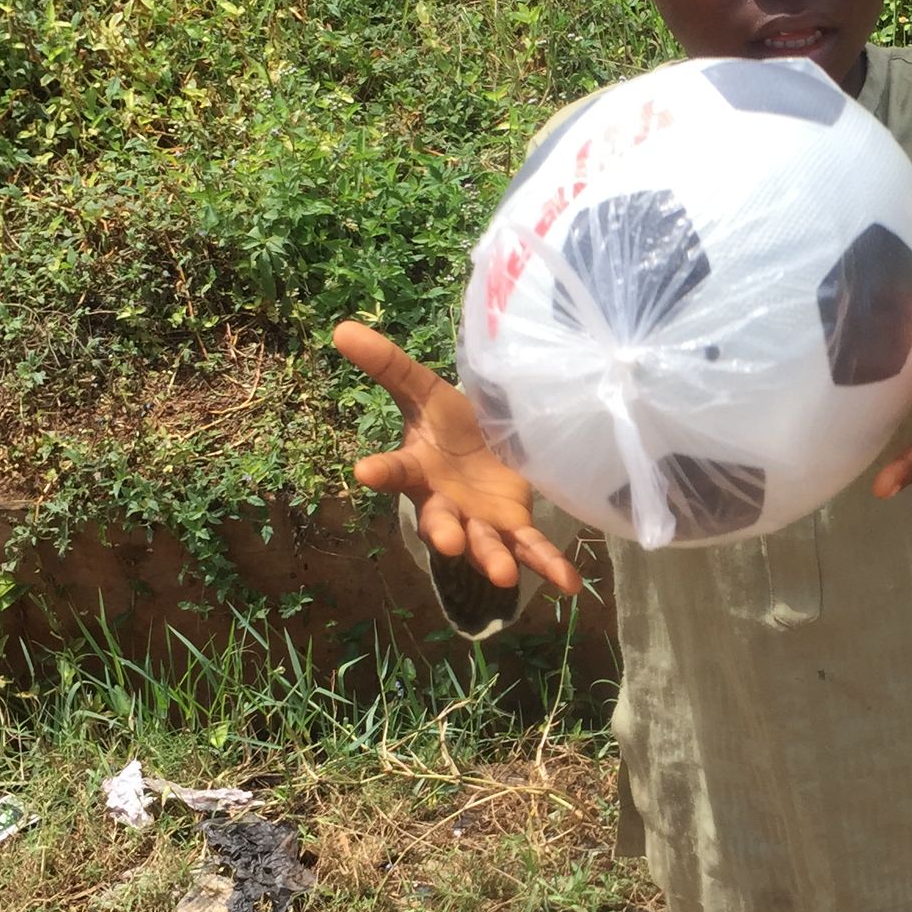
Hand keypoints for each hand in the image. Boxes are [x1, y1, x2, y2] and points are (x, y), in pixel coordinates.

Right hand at [332, 321, 581, 596]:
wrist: (486, 444)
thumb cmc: (449, 422)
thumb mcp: (422, 389)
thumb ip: (388, 365)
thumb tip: (342, 328)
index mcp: (418, 470)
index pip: (395, 471)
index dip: (381, 471)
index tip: (364, 471)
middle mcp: (444, 504)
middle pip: (439, 521)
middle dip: (442, 532)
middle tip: (445, 542)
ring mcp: (479, 522)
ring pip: (484, 544)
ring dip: (492, 559)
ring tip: (503, 576)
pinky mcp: (513, 528)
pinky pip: (530, 550)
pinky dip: (549, 566)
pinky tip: (569, 583)